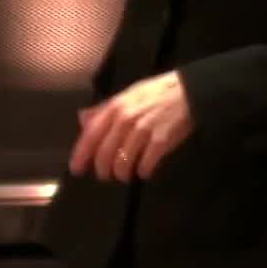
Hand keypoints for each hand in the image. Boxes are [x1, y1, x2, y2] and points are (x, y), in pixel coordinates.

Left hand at [69, 71, 193, 181]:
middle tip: (106, 176)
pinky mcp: (161, 141)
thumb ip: (104, 109)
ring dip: (122, 174)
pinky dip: (143, 172)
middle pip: (104, 154)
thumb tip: (82, 119)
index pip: (91, 135)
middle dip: (103, 170)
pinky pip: (145, 165)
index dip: (81, 155)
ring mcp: (143, 131)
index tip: (76, 169)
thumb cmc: (157, 93)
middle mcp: (126, 119)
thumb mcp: (127, 95)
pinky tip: (144, 171)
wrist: (190, 91)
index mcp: (115, 107)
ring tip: (126, 175)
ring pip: (122, 163)